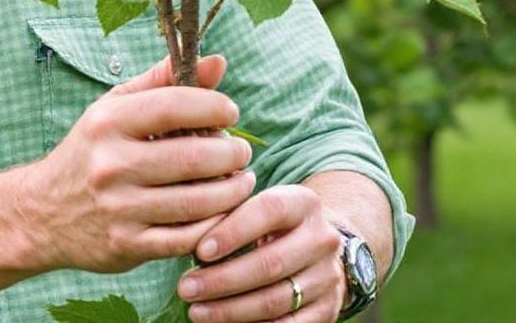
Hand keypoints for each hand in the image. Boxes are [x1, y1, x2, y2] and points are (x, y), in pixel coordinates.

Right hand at [16, 54, 255, 274]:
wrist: (41, 212)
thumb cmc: (90, 152)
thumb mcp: (114, 108)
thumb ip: (164, 82)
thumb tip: (218, 62)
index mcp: (108, 122)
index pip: (175, 105)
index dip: (215, 106)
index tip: (230, 113)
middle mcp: (111, 164)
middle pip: (194, 157)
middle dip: (232, 153)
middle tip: (241, 152)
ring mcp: (119, 207)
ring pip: (198, 201)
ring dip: (232, 191)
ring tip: (240, 181)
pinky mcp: (127, 245)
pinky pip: (188, 238)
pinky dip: (215, 225)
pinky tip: (221, 212)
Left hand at [177, 185, 346, 322]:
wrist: (317, 249)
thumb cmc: (268, 224)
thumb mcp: (255, 207)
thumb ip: (227, 214)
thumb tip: (186, 239)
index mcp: (303, 203)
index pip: (268, 211)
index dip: (232, 232)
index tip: (199, 251)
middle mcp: (322, 239)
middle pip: (270, 264)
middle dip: (222, 280)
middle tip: (186, 289)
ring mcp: (328, 276)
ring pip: (277, 299)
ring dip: (231, 310)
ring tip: (196, 312)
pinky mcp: (329, 309)